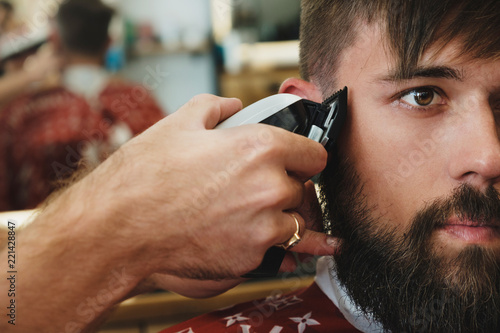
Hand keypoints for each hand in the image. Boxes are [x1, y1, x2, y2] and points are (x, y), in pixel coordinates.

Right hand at [86, 94, 331, 281]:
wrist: (118, 228)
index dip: (303, 158)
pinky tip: (240, 236)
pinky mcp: (252, 259)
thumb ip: (216, 107)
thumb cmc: (145, 176)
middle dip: (283, 188)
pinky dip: (265, 246)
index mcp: (261, 147)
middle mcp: (271, 187)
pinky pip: (276, 251)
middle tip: (254, 189)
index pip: (315, 155)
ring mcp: (264, 227)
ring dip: (278, 219)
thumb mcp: (180, 124)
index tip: (295, 163)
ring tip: (246, 215)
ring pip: (294, 223)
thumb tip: (233, 105)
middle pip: (302, 190)